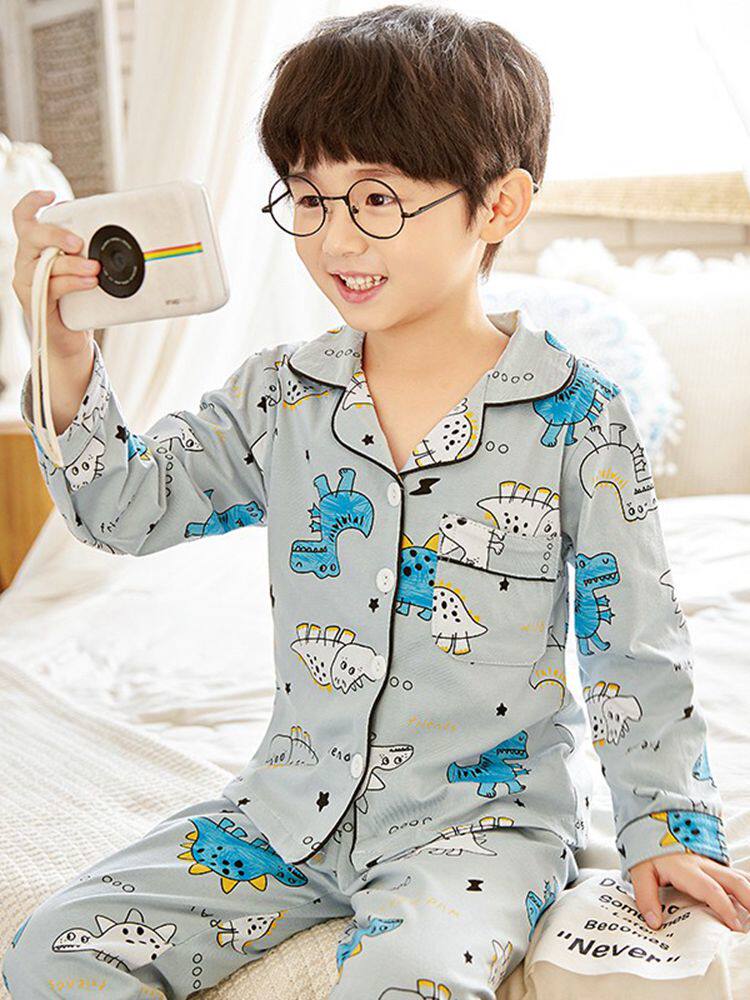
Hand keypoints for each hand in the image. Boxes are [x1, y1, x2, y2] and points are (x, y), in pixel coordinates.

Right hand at [11, 189, 98, 356]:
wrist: (68, 340)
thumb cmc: (75, 301)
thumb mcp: (80, 270)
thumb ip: (85, 253)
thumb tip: (112, 240)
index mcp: (34, 248)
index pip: (23, 219)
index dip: (32, 203)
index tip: (50, 196)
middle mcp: (26, 261)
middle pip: (31, 235)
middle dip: (55, 234)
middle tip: (77, 242)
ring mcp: (27, 281)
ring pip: (44, 262)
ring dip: (71, 264)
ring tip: (94, 268)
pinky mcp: (35, 300)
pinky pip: (52, 286)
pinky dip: (73, 282)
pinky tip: (90, 282)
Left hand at [630, 851, 749, 931]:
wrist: (653, 827)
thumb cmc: (649, 852)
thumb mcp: (640, 872)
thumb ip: (646, 896)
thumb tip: (655, 922)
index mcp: (686, 869)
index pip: (710, 889)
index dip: (724, 907)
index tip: (734, 925)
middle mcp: (704, 865)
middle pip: (734, 881)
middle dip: (748, 900)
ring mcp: (712, 864)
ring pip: (739, 876)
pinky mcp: (716, 865)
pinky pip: (737, 874)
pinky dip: (747, 886)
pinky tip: (749, 899)